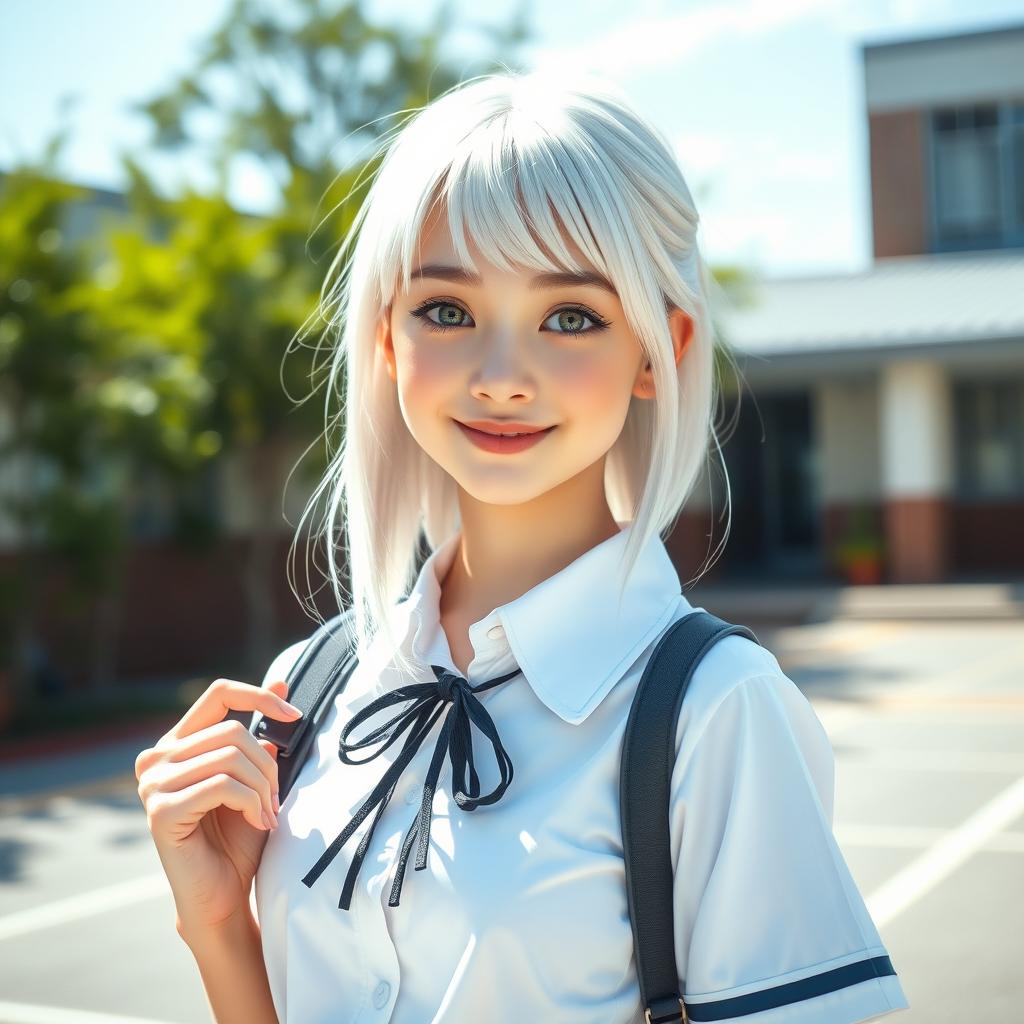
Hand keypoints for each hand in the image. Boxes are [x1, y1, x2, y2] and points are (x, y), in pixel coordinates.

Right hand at [135, 676, 302, 939]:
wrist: (223, 894)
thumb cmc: (238, 837)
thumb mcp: (257, 776)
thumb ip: (262, 732)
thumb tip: (281, 681)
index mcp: (178, 743)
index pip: (219, 694)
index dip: (259, 696)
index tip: (294, 716)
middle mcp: (157, 758)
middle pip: (234, 732)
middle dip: (268, 766)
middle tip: (276, 799)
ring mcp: (152, 784)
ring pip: (231, 757)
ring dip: (262, 787)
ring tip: (267, 813)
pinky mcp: (160, 810)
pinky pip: (223, 785)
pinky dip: (251, 802)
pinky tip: (258, 821)